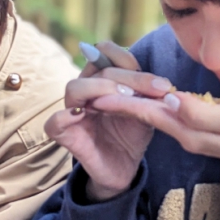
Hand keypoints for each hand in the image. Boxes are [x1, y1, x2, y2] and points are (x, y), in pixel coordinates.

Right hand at [44, 42, 173, 201]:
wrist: (124, 167)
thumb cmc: (133, 133)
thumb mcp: (146, 109)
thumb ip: (149, 94)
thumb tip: (164, 85)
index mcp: (103, 78)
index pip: (106, 52)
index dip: (130, 60)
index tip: (159, 83)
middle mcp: (86, 90)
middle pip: (99, 69)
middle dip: (130, 78)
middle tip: (155, 91)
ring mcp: (73, 110)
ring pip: (75, 87)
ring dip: (101, 88)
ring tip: (126, 99)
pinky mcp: (64, 134)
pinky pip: (54, 121)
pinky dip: (66, 117)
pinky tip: (85, 115)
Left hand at [94, 92, 219, 168]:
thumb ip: (202, 113)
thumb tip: (170, 100)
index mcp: (191, 132)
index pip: (149, 113)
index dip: (122, 101)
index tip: (95, 92)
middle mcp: (188, 134)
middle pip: (147, 113)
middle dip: (120, 99)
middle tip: (92, 86)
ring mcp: (196, 133)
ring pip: (158, 113)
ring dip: (134, 99)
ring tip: (111, 87)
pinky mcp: (206, 127)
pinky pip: (172, 113)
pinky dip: (155, 101)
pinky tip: (150, 93)